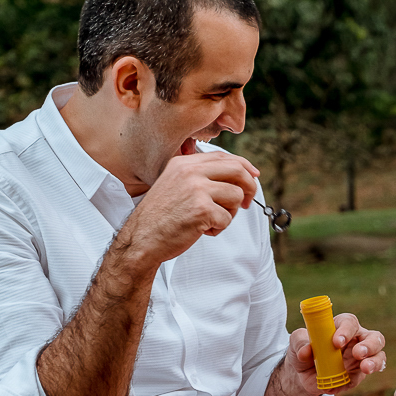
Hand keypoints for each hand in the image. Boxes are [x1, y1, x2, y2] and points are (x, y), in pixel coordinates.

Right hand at [120, 151, 259, 267]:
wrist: (141, 238)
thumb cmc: (160, 217)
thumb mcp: (175, 184)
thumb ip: (201, 176)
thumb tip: (239, 174)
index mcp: (184, 163)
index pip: (225, 157)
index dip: (245, 166)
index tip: (254, 176)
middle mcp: (190, 172)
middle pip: (237, 171)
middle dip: (249, 188)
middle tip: (247, 203)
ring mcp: (196, 189)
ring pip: (236, 196)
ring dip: (229, 213)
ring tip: (210, 220)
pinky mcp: (202, 209)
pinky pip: (227, 218)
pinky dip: (218, 228)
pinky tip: (202, 230)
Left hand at [286, 313, 387, 395]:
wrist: (303, 374)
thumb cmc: (303, 350)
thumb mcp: (296, 343)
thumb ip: (300, 342)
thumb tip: (306, 351)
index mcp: (341, 326)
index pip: (350, 322)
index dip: (346, 330)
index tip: (337, 342)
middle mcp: (356, 339)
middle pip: (374, 337)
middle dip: (369, 345)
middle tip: (357, 353)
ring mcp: (361, 357)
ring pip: (379, 355)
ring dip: (374, 361)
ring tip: (365, 368)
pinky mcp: (359, 374)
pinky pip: (366, 375)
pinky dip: (358, 378)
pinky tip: (347, 381)